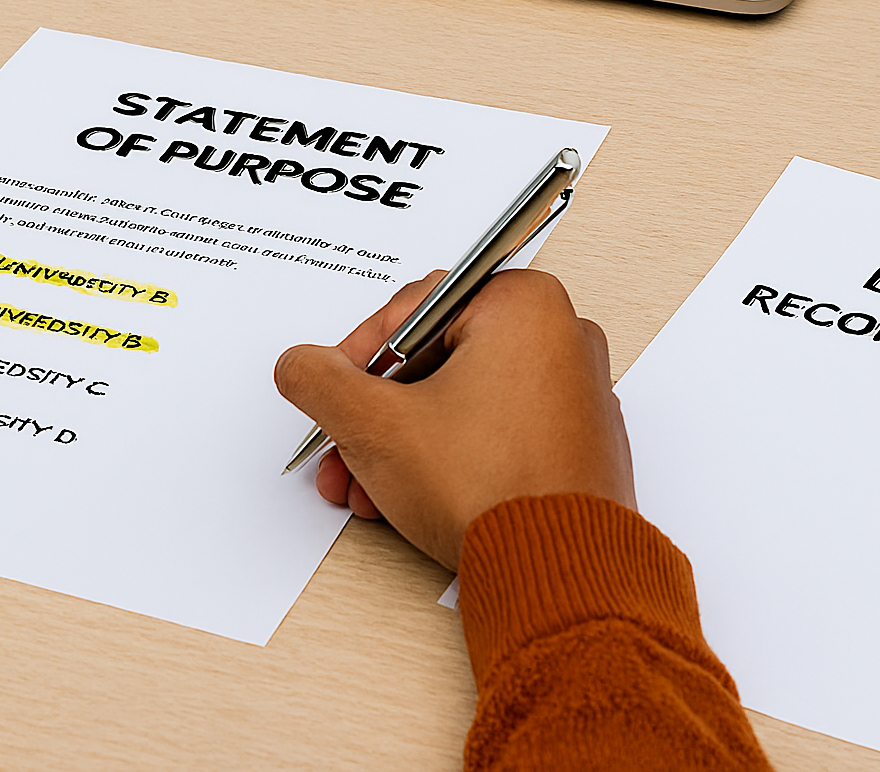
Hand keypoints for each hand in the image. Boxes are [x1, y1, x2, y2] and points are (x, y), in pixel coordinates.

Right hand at [274, 269, 634, 568]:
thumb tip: (301, 366)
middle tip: (345, 446)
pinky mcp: (578, 442)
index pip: (411, 310)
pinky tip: (412, 495)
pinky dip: (449, 456)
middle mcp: (561, 336)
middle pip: (432, 360)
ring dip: (401, 442)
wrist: (556, 575)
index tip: (337, 390)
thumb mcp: (374, 425)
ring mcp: (576, 393)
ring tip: (368, 488)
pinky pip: (495, 431)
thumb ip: (320, 381)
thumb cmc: (489, 488)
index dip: (357, 356)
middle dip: (376, 412)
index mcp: (522, 305)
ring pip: (459, 401)